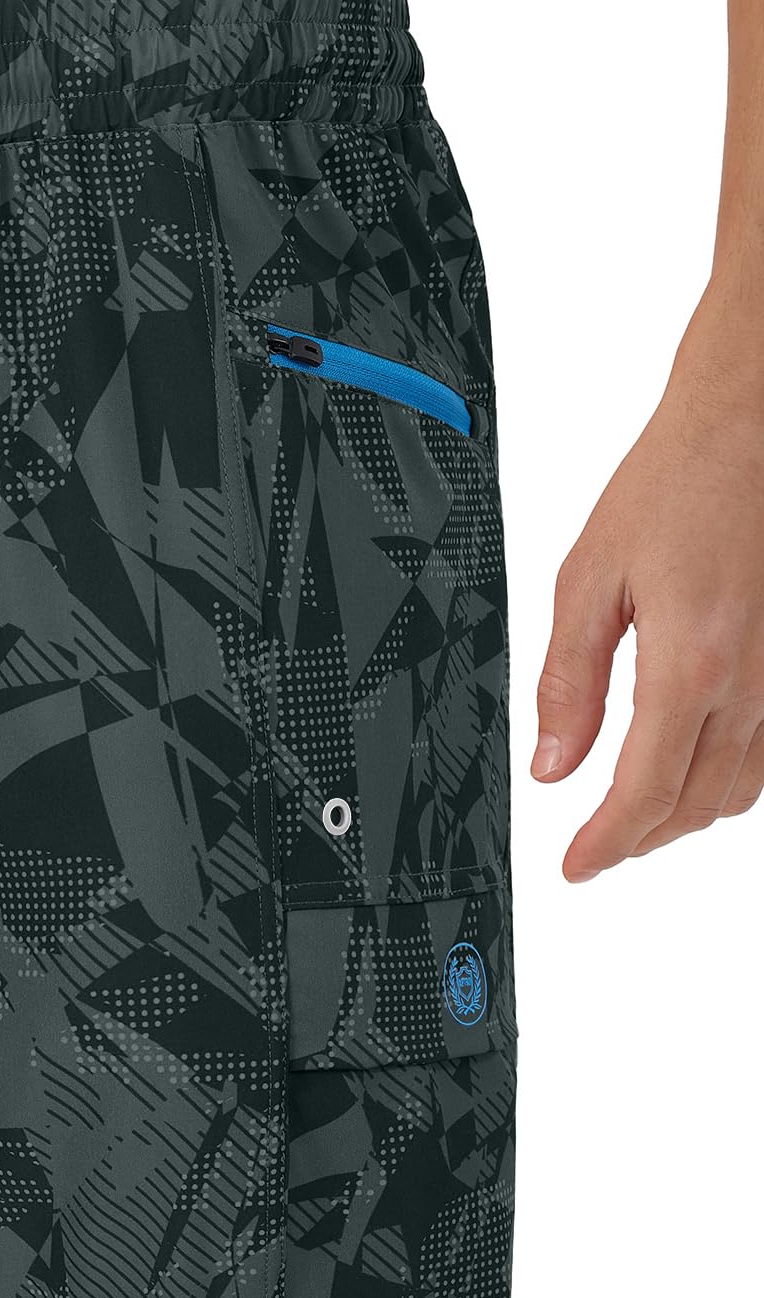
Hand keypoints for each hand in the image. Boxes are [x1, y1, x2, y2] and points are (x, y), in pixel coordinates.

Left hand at [533, 310, 763, 880]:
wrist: (752, 430)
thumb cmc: (676, 486)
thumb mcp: (590, 580)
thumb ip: (570, 682)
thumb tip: (553, 764)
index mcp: (692, 666)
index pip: (645, 794)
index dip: (606, 845)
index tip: (575, 867)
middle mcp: (751, 683)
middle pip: (697, 805)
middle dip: (641, 839)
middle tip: (596, 849)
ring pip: (742, 788)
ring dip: (686, 817)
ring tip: (636, 821)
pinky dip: (730, 781)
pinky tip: (695, 771)